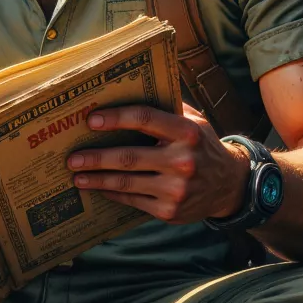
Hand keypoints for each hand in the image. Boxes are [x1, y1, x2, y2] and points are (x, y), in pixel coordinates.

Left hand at [66, 102, 249, 223]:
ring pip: (126, 182)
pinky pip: (133, 200)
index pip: (145, 119)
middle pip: (128, 157)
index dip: (116, 118)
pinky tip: (99, 189)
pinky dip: (113, 194)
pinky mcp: (170, 211)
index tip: (91, 120)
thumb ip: (168, 107)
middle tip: (72, 158)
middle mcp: (182, 161)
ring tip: (77, 176)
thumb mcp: (195, 122)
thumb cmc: (203, 146)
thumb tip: (127, 90)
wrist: (230, 186)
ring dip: (97, 180)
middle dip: (95, 158)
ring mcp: (176, 189)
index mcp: (187, 132)